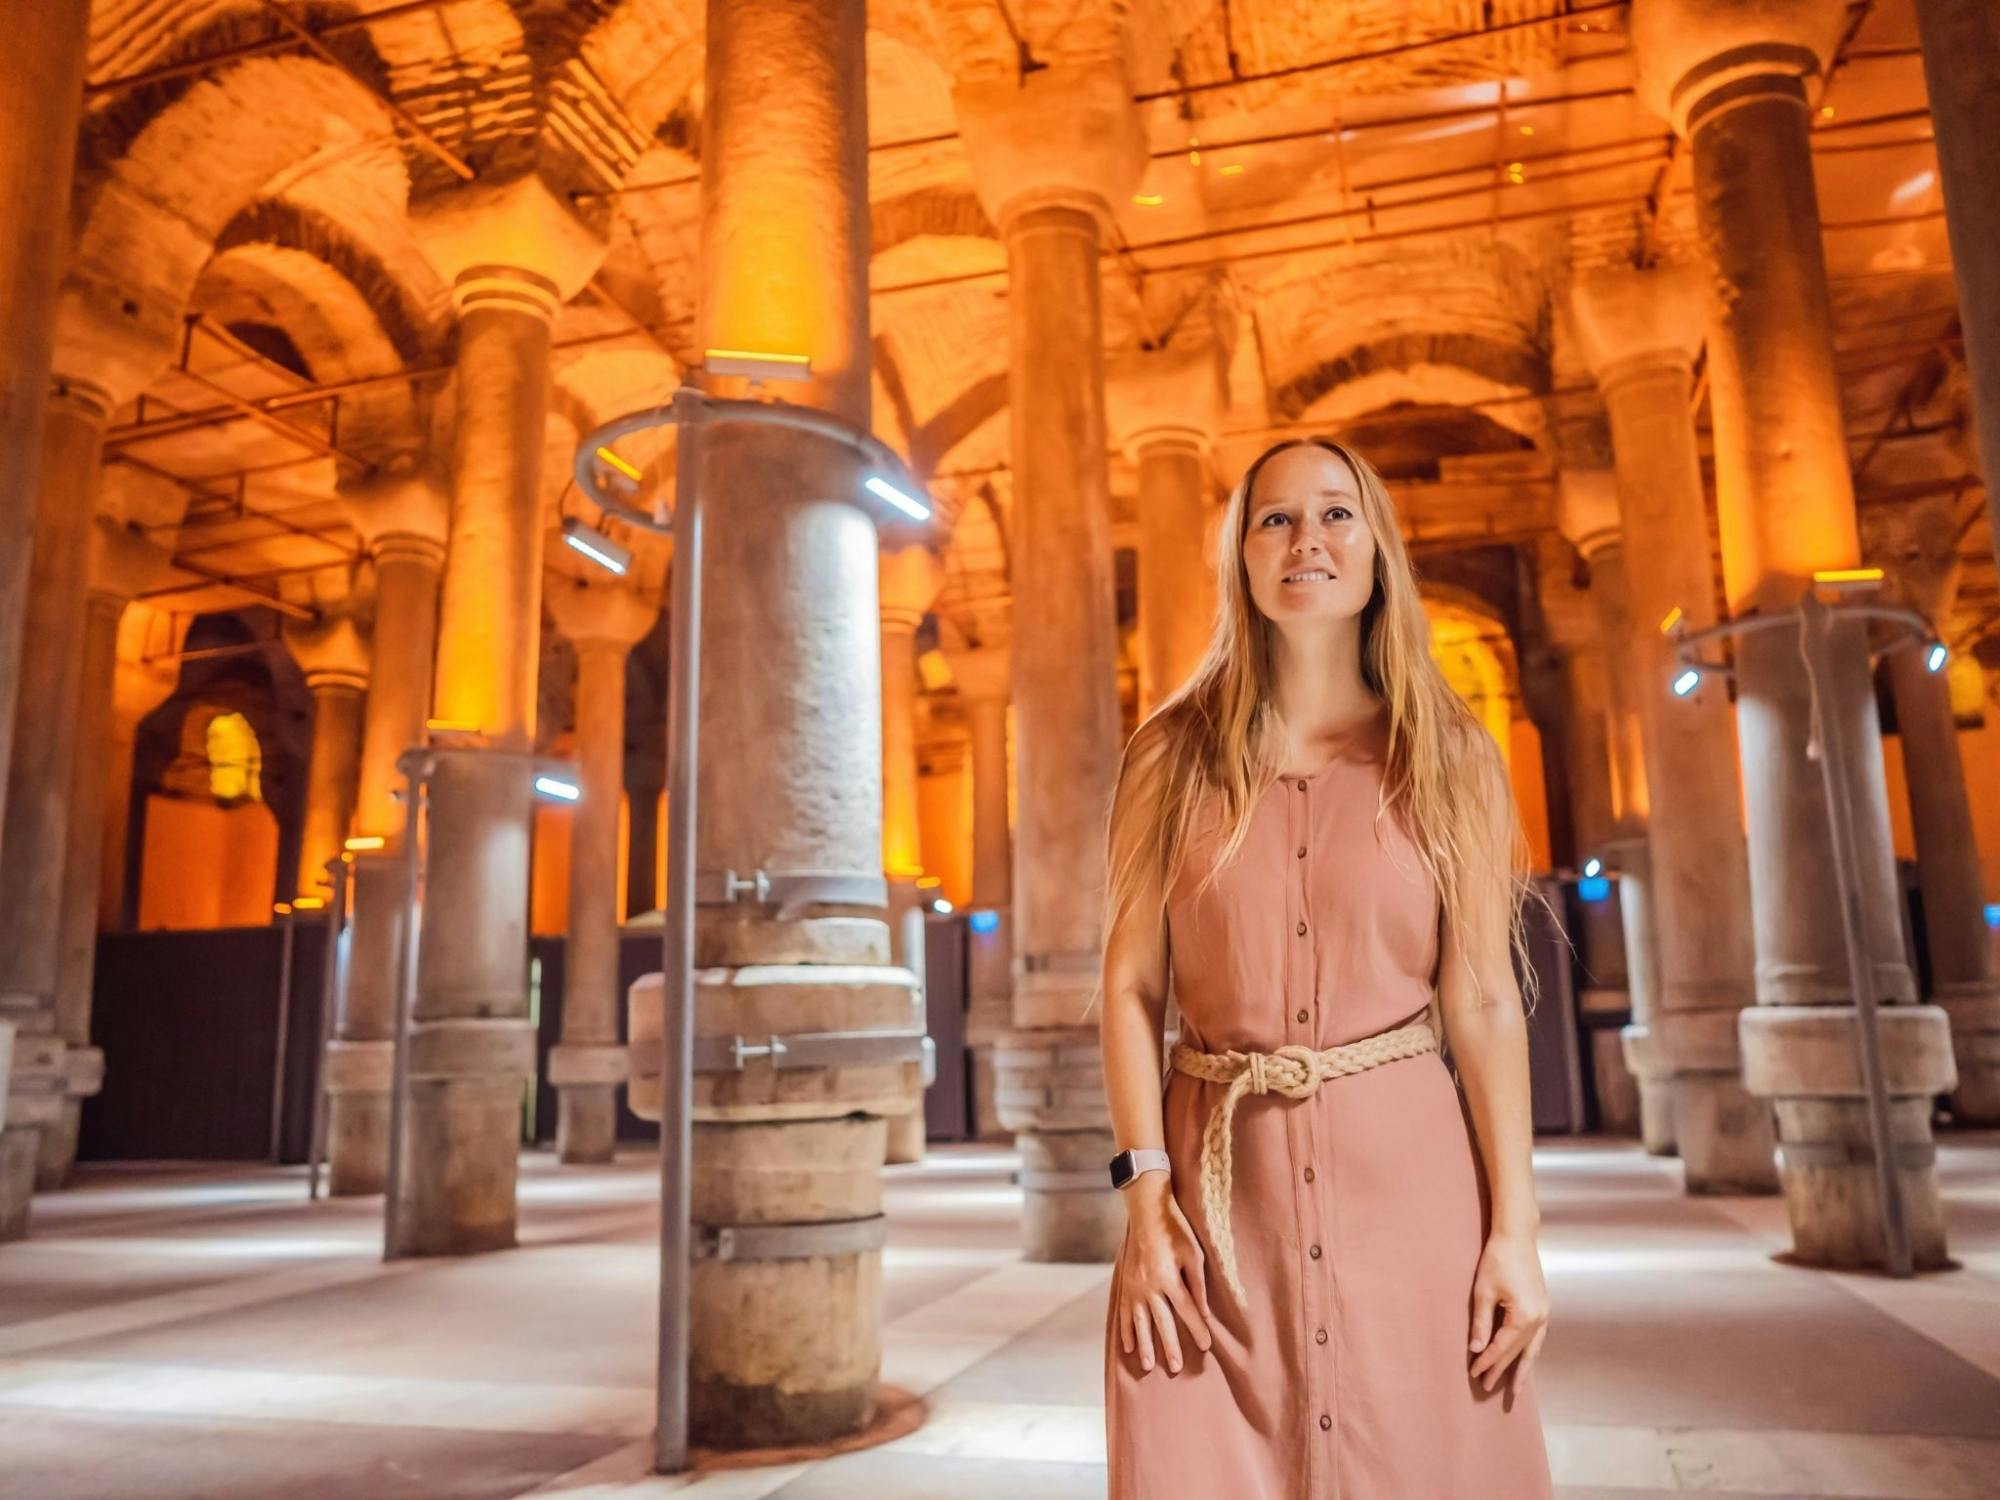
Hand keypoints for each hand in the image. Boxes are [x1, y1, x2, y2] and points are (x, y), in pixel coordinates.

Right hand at [1116, 1176, 1213, 1375]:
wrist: (1146, 1211)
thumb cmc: (1175, 1230)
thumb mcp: (1194, 1253)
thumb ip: (1198, 1284)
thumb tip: (1204, 1311)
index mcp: (1169, 1278)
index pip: (1186, 1311)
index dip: (1197, 1329)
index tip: (1206, 1347)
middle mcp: (1150, 1286)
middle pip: (1162, 1322)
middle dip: (1170, 1346)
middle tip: (1175, 1367)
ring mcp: (1134, 1286)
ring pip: (1140, 1322)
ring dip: (1144, 1344)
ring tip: (1148, 1365)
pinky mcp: (1125, 1284)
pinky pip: (1124, 1312)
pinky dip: (1126, 1330)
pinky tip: (1128, 1346)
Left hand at [1467, 1228, 1548, 1395]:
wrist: (1517, 1237)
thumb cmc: (1497, 1260)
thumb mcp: (1483, 1292)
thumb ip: (1481, 1323)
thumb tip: (1476, 1349)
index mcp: (1523, 1317)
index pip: (1501, 1347)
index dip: (1486, 1361)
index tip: (1474, 1373)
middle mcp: (1538, 1319)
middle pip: (1517, 1351)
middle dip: (1502, 1369)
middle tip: (1487, 1387)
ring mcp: (1544, 1313)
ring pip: (1532, 1348)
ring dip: (1523, 1368)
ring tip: (1515, 1388)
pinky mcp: (1543, 1307)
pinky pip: (1537, 1337)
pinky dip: (1530, 1351)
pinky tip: (1526, 1359)